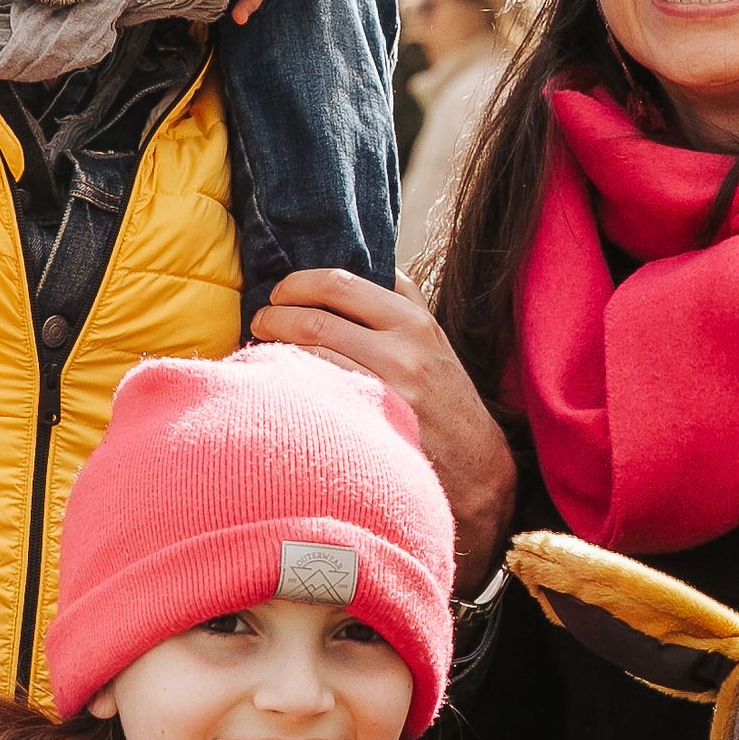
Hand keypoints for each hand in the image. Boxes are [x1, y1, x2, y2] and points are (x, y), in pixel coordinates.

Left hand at [251, 269, 515, 584]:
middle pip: (314, 318)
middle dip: (274, 316)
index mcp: (415, 322)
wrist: (478, 472)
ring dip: (274, 349)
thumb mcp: (435, 342)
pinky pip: (313, 395)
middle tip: (260, 321)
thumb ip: (401, 302)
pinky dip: (288, 383)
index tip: (280, 293)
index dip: (297, 283)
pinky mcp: (371, 429)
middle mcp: (402, 352)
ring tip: (264, 350)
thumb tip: (357, 267)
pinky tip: (279, 385)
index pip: (340, 283)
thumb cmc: (448, 404)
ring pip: (308, 355)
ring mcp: (386, 392)